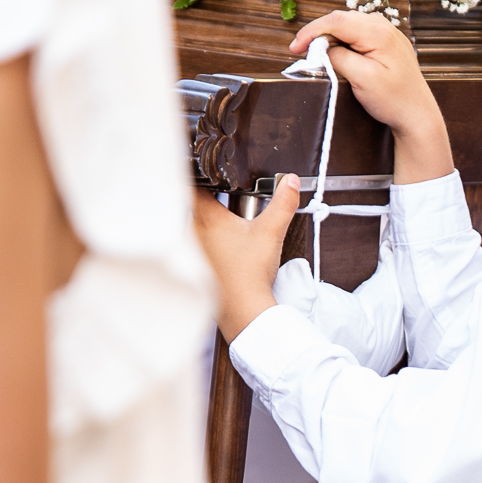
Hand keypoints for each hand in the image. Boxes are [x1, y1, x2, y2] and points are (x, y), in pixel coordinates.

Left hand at [193, 182, 302, 341]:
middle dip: (204, 198)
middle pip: (190, 205)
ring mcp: (191, 251)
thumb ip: (282, 203)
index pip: (192, 186)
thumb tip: (291, 181)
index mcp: (206, 218)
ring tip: (223, 221)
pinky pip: (193, 246)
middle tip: (220, 196)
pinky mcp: (194, 267)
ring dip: (203, 221)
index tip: (207, 172)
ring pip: (191, 226)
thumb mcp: (270, 232)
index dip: (199, 176)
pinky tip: (222, 247)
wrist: (242, 310)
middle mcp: (192, 232)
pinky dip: (204, 242)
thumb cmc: (250, 274)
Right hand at [290, 11, 452, 183]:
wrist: (417, 115)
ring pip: (349, 26)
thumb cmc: (394, 100)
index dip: (311, 31)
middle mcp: (384, 27)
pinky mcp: (387, 43)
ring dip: (330, 38)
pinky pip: (359, 34)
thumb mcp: (362, 79)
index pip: (336, 21)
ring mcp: (387, 34)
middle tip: (302, 53)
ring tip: (317, 56)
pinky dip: (343, 42)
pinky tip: (336, 55)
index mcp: (378, 32)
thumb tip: (323, 47)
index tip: (295, 48)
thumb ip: (339, 57)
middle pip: (341, 20)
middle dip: (318, 34)